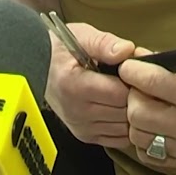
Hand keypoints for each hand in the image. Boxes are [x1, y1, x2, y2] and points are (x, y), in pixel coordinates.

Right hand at [43, 22, 150, 148]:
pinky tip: (124, 107)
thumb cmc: (60, 51)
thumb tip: (126, 51)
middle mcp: (76, 111)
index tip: (137, 70)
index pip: (119, 93)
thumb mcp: (81, 36)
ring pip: (124, 128)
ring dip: (133, 112)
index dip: (134, 81)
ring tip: (129, 91)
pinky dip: (126, 126)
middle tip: (138, 80)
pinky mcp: (85, 135)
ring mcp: (81, 127)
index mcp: (74, 86)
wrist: (37, 66)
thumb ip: (105, 43)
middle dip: (136, 96)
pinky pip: (117, 139)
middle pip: (124, 112)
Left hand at [119, 46, 175, 168]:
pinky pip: (150, 155)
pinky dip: (147, 139)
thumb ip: (175, 59)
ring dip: (139, 118)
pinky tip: (158, 124)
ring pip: (139, 136)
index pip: (150, 83)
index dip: (133, 70)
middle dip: (134, 95)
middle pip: (138, 113)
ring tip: (152, 104)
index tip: (130, 65)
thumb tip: (140, 56)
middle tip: (143, 86)